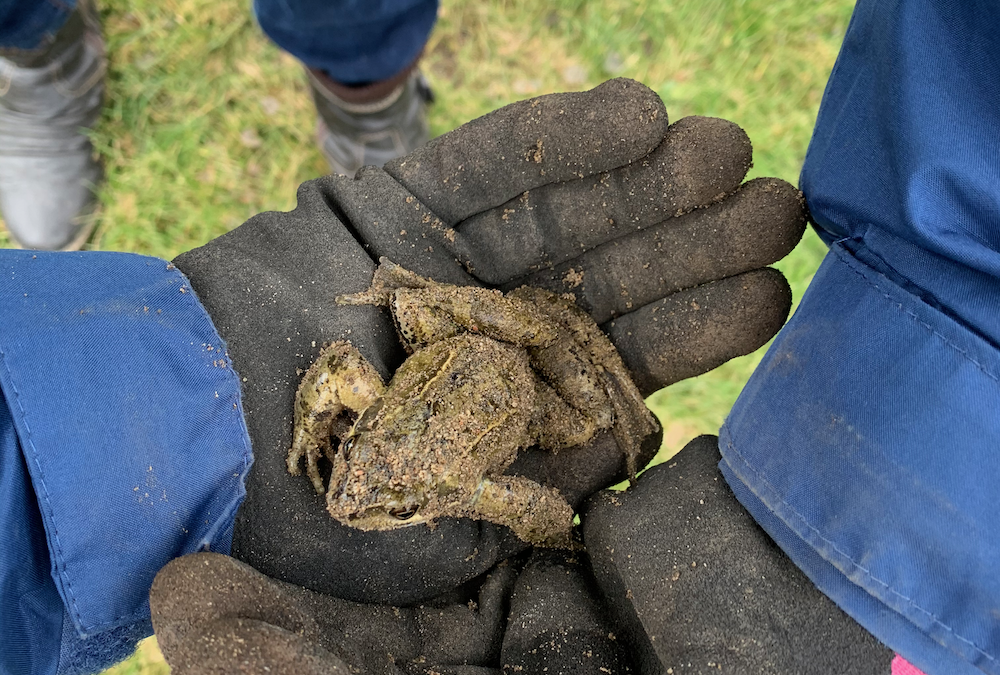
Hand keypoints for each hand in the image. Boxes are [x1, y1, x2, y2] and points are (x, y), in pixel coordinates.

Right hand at [173, 78, 804, 606]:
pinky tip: (635, 115)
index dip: (694, 325)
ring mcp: (451, 260)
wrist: (182, 433)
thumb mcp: (436, 530)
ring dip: (643, 180)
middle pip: (606, 276)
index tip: (768, 294)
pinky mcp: (400, 204)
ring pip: (563, 212)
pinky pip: (490, 165)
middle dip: (688, 240)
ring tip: (721, 150)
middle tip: (774, 207)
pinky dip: (559, 138)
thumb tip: (643, 446)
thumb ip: (533, 491)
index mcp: (508, 405)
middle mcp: (491, 327)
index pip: (619, 359)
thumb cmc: (305, 504)